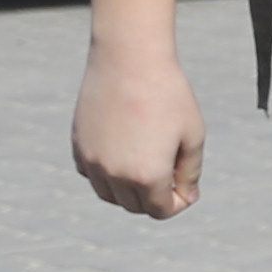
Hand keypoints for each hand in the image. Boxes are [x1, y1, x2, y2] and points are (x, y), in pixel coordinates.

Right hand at [71, 38, 203, 218]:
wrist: (129, 61)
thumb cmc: (169, 96)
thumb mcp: (192, 136)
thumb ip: (190, 173)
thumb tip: (185, 197)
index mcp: (147, 176)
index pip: (161, 211)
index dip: (178, 203)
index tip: (187, 187)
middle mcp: (114, 175)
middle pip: (134, 206)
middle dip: (155, 199)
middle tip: (171, 175)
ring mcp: (92, 161)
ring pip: (109, 195)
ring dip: (129, 191)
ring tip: (148, 167)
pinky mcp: (78, 146)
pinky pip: (91, 175)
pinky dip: (107, 174)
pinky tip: (124, 155)